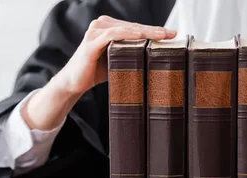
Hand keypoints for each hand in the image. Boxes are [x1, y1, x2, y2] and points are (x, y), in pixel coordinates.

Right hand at [22, 16, 175, 130]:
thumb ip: (131, 53)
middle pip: (133, 26)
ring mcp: (95, 32)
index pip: (135, 27)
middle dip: (154, 30)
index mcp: (108, 27)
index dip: (154, 30)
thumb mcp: (117, 60)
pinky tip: (140, 36)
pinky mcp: (91, 43)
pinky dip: (127, 34)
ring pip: (126, 29)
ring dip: (145, 31)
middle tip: (172, 34)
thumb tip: (156, 57)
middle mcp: (100, 25)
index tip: (172, 34)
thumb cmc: (95, 71)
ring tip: (162, 35)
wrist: (74, 83)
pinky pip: (112, 35)